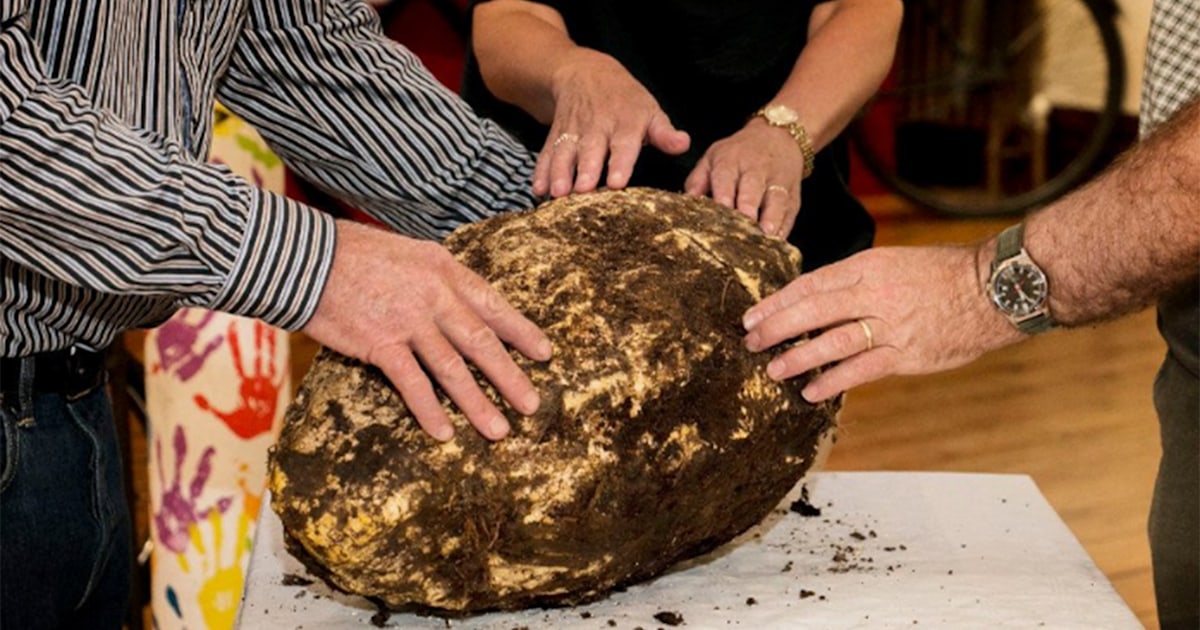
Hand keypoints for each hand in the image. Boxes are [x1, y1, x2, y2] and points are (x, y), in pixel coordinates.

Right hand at [303, 220, 552, 441]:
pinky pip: (411, 383)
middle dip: (511, 376)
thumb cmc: (354, 254)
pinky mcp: (380, 343)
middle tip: (532, 405)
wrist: (305, 258)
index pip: (493, 304)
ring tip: (499, 430)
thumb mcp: (409, 253)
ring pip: (453, 368)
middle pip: (481, 341)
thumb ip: (438, 279)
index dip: (521, 331)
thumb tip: (461, 304)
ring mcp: (408, 321)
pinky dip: (429, 410)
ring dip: (478, 403)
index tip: (545, 353)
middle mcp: (434, 295)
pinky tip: (444, 433)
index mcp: (445, 269)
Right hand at [536, 51, 689, 196]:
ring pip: (565, 152)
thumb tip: (683, 144)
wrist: (586, 73)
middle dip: (585, 170)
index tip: (617, 182)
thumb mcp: (649, 109)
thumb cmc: (625, 100)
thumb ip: (664, 132)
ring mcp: (573, 131)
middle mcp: (597, 126)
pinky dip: (541, 171)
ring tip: (557, 193)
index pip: (624, 144)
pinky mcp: (556, 135)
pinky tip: (538, 190)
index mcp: (625, 122)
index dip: (620, 163)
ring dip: (560, 173)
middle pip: (590, 150)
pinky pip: (547, 153)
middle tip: (583, 191)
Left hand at [684, 120, 803, 237]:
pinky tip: (778, 243)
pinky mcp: (793, 196)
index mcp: (731, 161)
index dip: (724, 196)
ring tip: (766, 236)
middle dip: (748, 209)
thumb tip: (687, 202)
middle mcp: (756, 170)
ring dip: (772, 219)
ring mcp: (778, 183)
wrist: (778, 137)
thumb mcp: (713, 157)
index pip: (726, 178)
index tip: (721, 212)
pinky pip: (790, 213)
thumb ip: (697, 180)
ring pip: (776, 201)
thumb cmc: (738, 153)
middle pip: (752, 190)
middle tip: (743, 229)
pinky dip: (785, 228)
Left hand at [741, 245, 1022, 400]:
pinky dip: (832, 381)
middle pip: (813, 310)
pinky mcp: (906, 354)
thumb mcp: (894, 262)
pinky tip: (810, 392)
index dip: (778, 301)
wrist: (993, 289)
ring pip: (832, 341)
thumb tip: (817, 299)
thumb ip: (857, 280)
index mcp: (868, 265)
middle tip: (750, 341)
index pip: (811, 283)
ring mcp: (890, 325)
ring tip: (772, 369)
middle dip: (777, 328)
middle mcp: (874, 293)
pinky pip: (861, 370)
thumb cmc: (943, 274)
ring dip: (798, 357)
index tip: (753, 315)